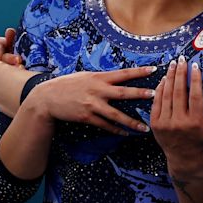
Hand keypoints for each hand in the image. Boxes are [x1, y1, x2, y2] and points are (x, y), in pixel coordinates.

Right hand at [25, 67, 157, 134]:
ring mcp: (92, 105)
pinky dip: (116, 130)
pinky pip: (105, 125)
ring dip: (131, 121)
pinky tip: (126, 133)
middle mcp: (97, 90)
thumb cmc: (68, 84)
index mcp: (99, 77)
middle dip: (139, 94)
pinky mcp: (86, 117)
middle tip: (155, 95)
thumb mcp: (86, 76)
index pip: (123, 73)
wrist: (47, 98)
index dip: (139, 71)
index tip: (154, 69)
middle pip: (123, 92)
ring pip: (116, 115)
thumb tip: (119, 77)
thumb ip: (103, 78)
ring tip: (144, 127)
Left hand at [150, 56, 202, 162]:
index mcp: (194, 122)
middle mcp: (179, 122)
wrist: (182, 157)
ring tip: (173, 65)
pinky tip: (164, 79)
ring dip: (170, 78)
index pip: (195, 96)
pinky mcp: (155, 124)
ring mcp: (165, 123)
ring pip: (166, 95)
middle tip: (181, 59)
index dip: (195, 80)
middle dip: (180, 74)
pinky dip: (160, 89)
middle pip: (179, 92)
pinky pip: (156, 102)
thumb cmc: (199, 140)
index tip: (195, 66)